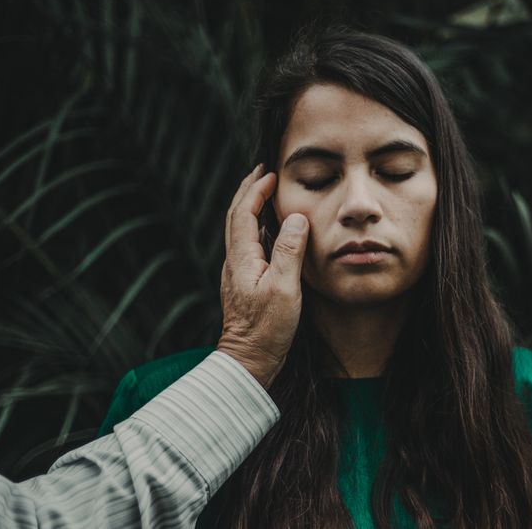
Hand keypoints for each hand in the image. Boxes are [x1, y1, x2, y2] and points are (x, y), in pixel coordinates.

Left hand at [216, 164, 308, 388]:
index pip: (244, 213)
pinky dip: (255, 226)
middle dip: (248, 191)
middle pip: (236, 216)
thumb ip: (289, 252)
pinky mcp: (244, 283)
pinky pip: (247, 244)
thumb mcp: (284, 289)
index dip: (256, 190)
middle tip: (262, 171)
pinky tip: (268, 230)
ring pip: (239, 230)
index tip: (270, 173)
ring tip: (265, 193)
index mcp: (242, 258)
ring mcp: (238, 273)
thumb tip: (295, 218)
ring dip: (250, 207)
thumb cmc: (267, 328)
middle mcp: (235, 262)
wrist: (249, 359)